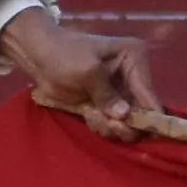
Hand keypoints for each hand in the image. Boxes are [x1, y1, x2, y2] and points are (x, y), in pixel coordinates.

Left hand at [0, 12, 166, 131]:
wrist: (38, 56)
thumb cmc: (63, 55)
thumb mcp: (86, 71)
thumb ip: (106, 94)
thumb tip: (124, 115)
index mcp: (135, 58)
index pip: (148, 93)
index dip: (148, 116)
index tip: (140, 132)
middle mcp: (134, 76)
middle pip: (142, 112)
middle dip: (124, 124)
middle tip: (107, 125)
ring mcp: (121, 92)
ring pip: (128, 122)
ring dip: (110, 126)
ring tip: (91, 116)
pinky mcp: (108, 104)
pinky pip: (113, 124)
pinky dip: (101, 125)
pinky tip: (87, 114)